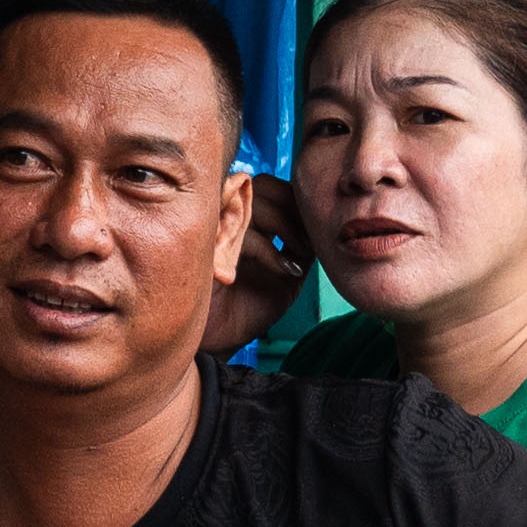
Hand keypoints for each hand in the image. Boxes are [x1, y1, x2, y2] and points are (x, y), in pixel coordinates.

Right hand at [202, 174, 312, 362]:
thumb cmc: (245, 309)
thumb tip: (321, 227)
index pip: (272, 187)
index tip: (314, 235)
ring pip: (253, 200)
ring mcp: (213, 230)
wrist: (217, 342)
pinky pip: (242, 234)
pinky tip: (284, 271)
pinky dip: (270, 250)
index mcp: (245, 221)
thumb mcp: (286, 276)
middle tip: (306, 243)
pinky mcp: (205, 250)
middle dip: (292, 209)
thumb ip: (301, 248)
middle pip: (263, 185)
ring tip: (296, 256)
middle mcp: (226, 219)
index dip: (297, 203)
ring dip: (285, 225)